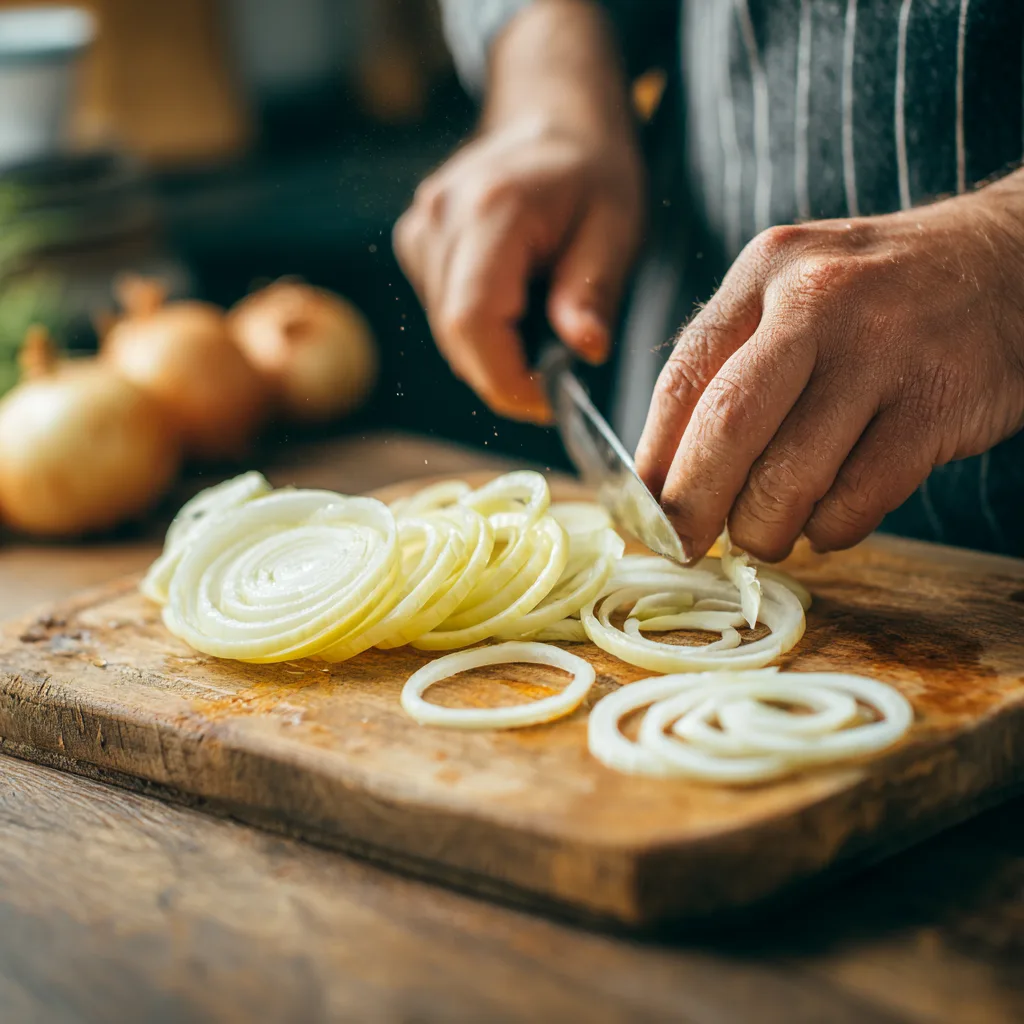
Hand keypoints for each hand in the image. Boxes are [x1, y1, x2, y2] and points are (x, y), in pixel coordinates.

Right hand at [393, 0, 642, 422]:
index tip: (547, 404)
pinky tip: (514, 303)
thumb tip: (584, 352)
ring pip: (446, 330)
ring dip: (492, 351)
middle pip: (455, 334)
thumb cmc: (592, 169)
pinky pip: (441, 310)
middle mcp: (441, 218)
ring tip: (540, 326)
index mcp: (491, 210)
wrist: (552, 113)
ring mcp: (420, 228)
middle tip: (553, 380)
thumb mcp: (617, 226)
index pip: (473, 320)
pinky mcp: (416, 240)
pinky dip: (478, 328)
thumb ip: (594, 289)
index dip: (505, 379)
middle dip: (503, 373)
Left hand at [635, 177, 1023, 560]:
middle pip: (725, 428)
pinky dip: (829, 530)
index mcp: (765, 272)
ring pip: (790, 476)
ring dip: (763, 529)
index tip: (641, 513)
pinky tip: (828, 520)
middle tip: (683, 546)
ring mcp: (884, 350)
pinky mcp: (937, 403)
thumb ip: (730, 365)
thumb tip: (664, 476)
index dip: (652, 462)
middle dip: (691, 507)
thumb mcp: (794, 294)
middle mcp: (818, 301)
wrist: (1009, 263)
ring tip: (766, 534)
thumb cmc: (877, 299)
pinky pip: (857, 499)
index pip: (681, 380)